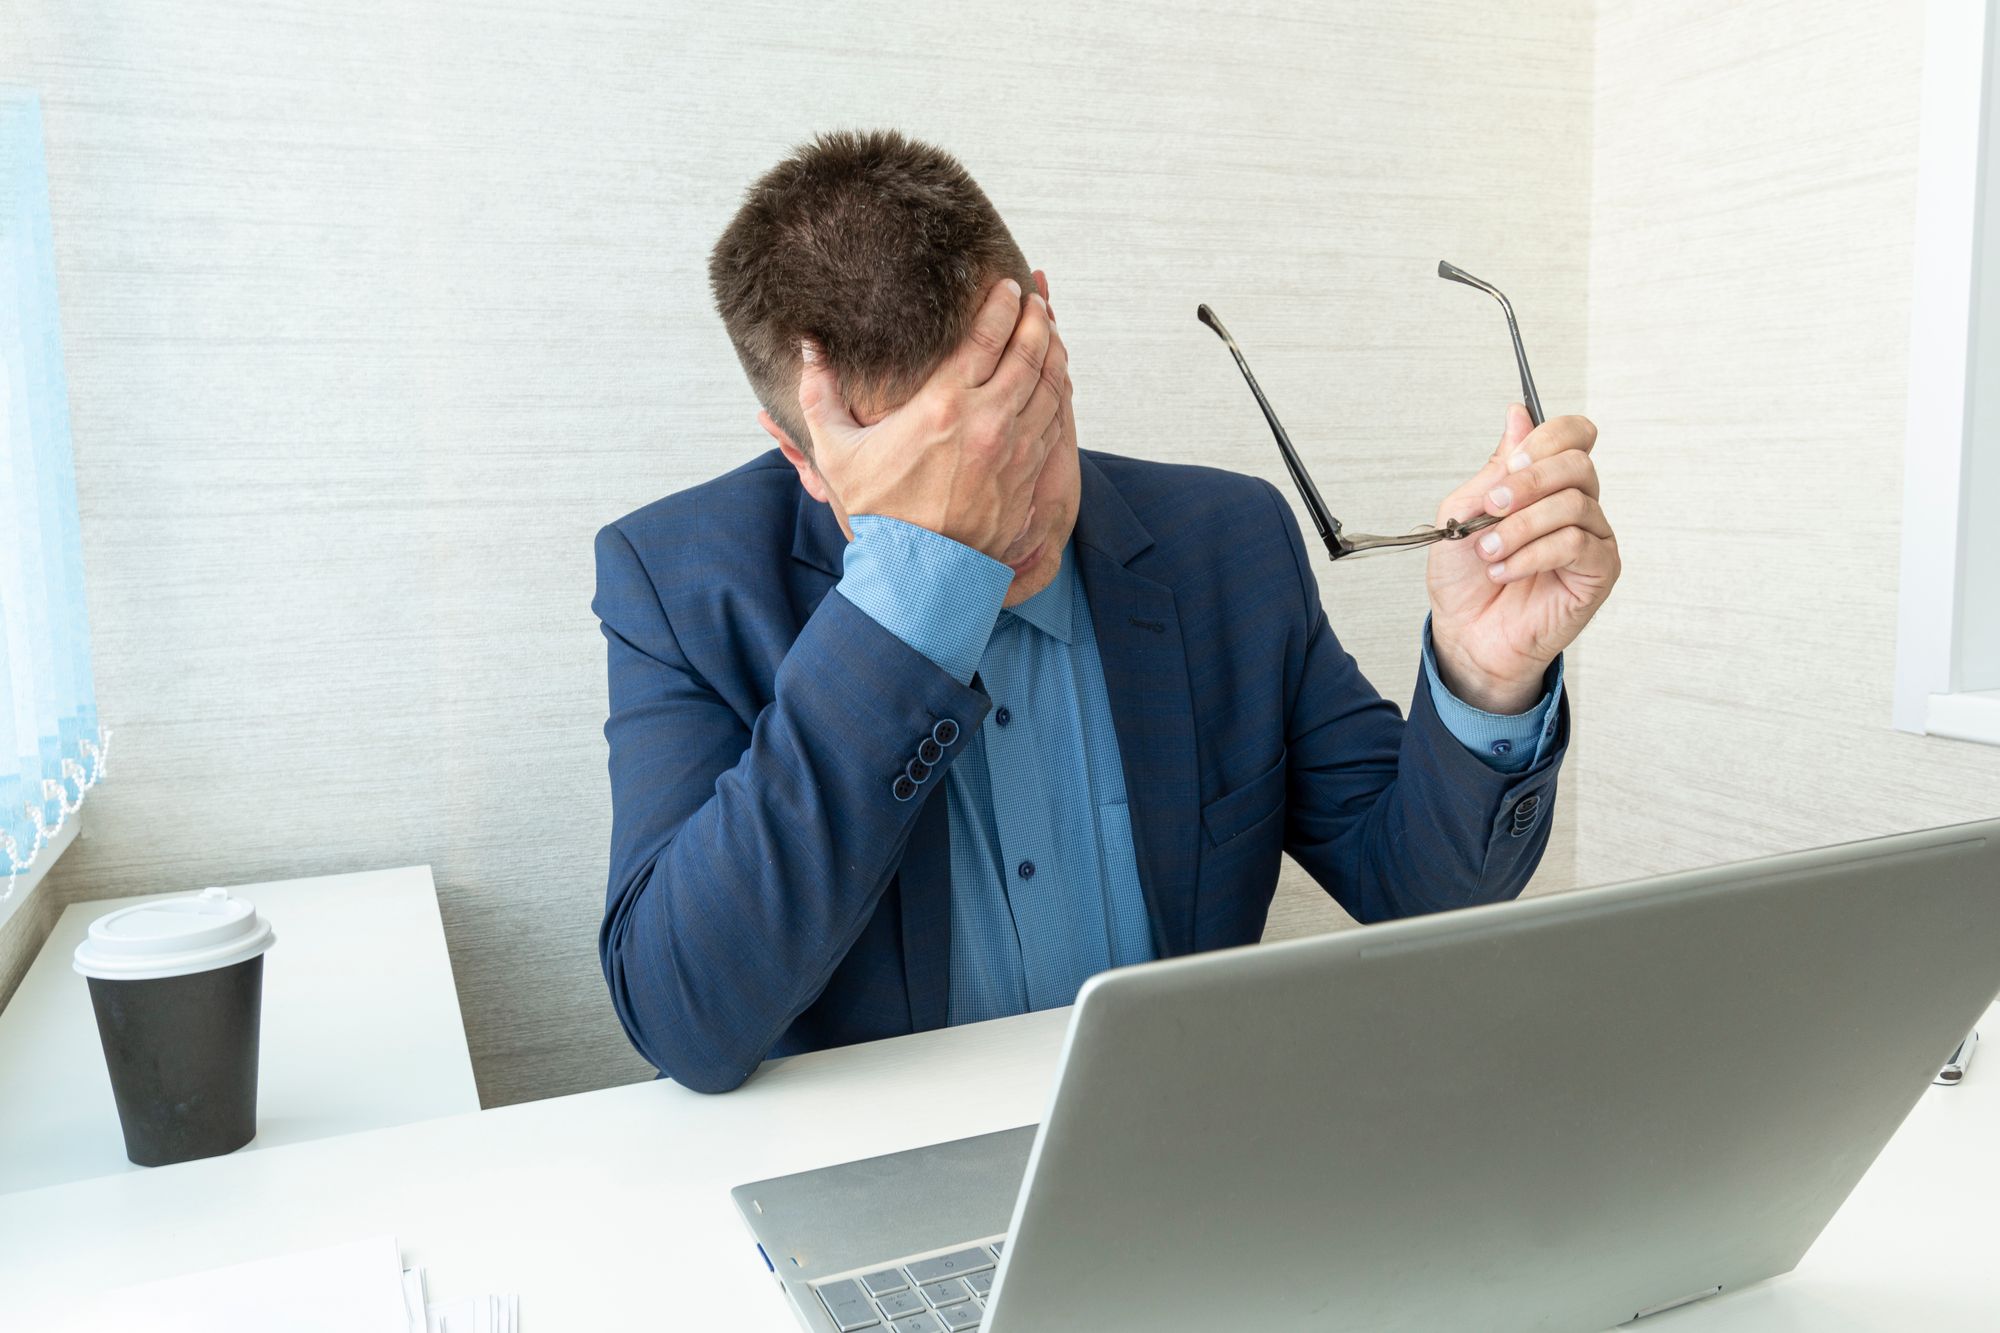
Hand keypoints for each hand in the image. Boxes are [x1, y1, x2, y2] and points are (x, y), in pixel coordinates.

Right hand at [796, 277, 1067, 562]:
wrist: (919, 577)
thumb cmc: (877, 516)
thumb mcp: (836, 452)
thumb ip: (819, 394)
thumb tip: (807, 346)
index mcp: (944, 406)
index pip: (987, 338)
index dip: (1002, 305)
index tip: (1008, 286)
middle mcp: (989, 422)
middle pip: (1029, 353)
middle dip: (1036, 318)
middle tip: (1037, 298)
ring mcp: (1016, 451)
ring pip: (1049, 386)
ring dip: (1053, 352)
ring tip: (1050, 330)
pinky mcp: (1029, 479)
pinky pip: (1055, 424)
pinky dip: (1058, 394)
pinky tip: (1055, 382)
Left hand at [1426, 407, 1618, 713]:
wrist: (1467, 634)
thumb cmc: (1466, 577)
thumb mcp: (1465, 512)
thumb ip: (1496, 468)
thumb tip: (1517, 414)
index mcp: (1548, 483)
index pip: (1573, 435)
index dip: (1548, 438)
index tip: (1512, 461)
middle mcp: (1577, 504)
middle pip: (1577, 464)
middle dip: (1528, 482)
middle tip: (1491, 507)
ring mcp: (1593, 537)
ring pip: (1573, 505)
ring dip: (1521, 527)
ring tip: (1489, 551)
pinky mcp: (1599, 571)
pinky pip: (1577, 544)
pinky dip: (1534, 555)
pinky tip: (1506, 570)